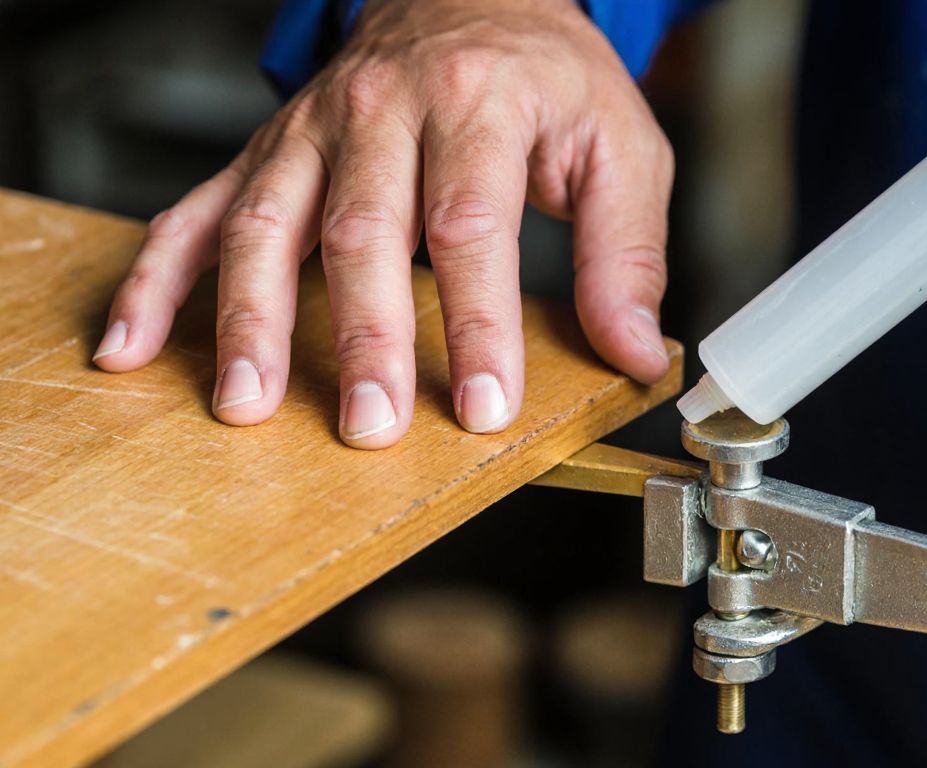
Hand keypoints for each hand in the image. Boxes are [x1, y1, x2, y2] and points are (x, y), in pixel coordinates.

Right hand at [92, 0, 673, 447]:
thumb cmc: (550, 81)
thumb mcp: (622, 148)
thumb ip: (627, 255)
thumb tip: (635, 354)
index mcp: (481, 105)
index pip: (471, 223)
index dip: (476, 322)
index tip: (482, 404)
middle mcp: (384, 112)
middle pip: (364, 229)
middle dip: (363, 335)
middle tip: (368, 425)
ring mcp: (313, 131)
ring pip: (268, 224)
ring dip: (252, 319)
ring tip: (246, 404)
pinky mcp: (268, 152)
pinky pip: (198, 210)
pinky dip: (158, 280)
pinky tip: (133, 346)